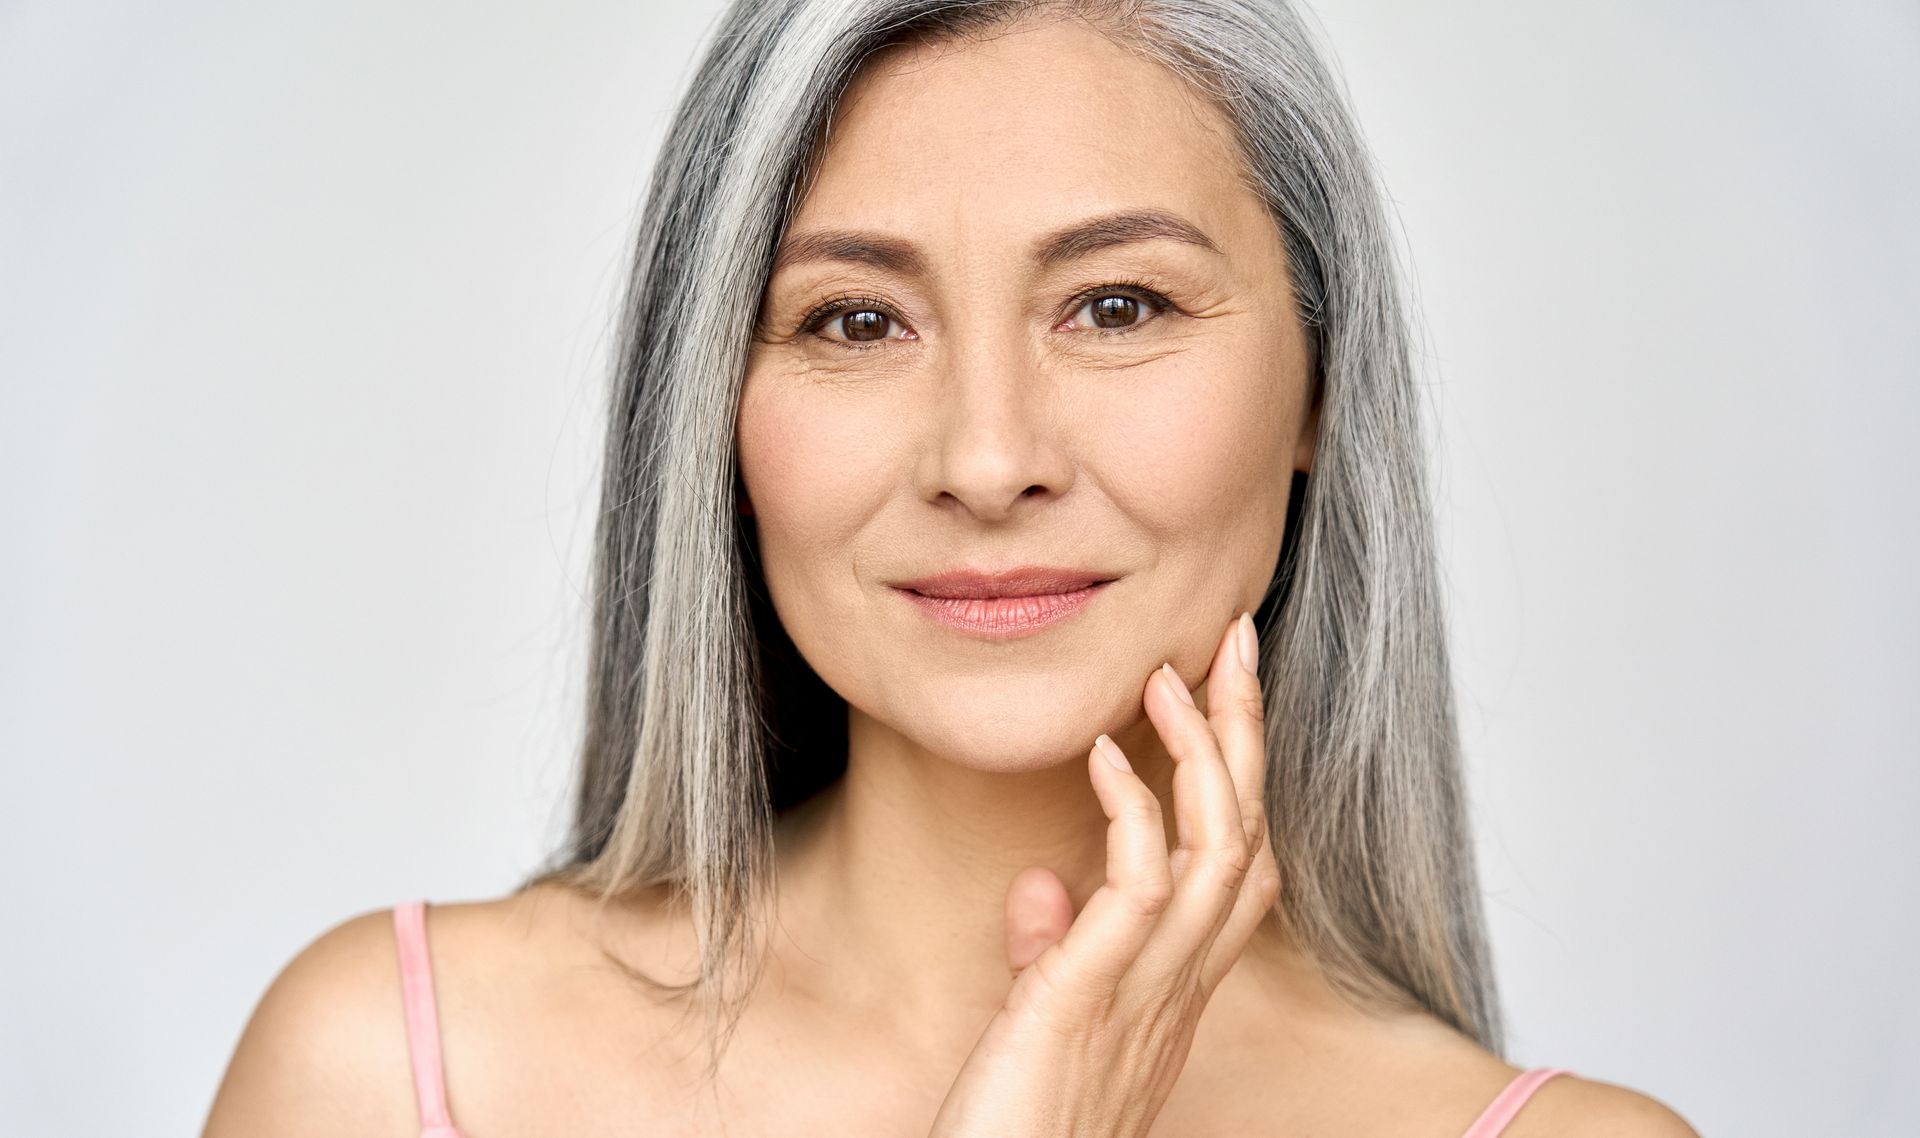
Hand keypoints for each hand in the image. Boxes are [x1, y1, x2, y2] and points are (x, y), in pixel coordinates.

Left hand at [926, 611, 1280, 1137]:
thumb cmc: (1016, 1123)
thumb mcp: (1044, 1025)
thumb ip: (1052, 953)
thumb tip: (1042, 881)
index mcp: (1174, 989)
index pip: (1240, 866)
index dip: (1244, 775)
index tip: (1224, 692)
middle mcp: (1179, 990)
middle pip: (1250, 838)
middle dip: (1248, 733)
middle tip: (1237, 640)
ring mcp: (1144, 997)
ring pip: (1223, 852)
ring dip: (1205, 753)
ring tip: (1173, 673)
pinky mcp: (1086, 1003)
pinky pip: (1139, 891)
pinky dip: (1133, 813)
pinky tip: (1104, 757)